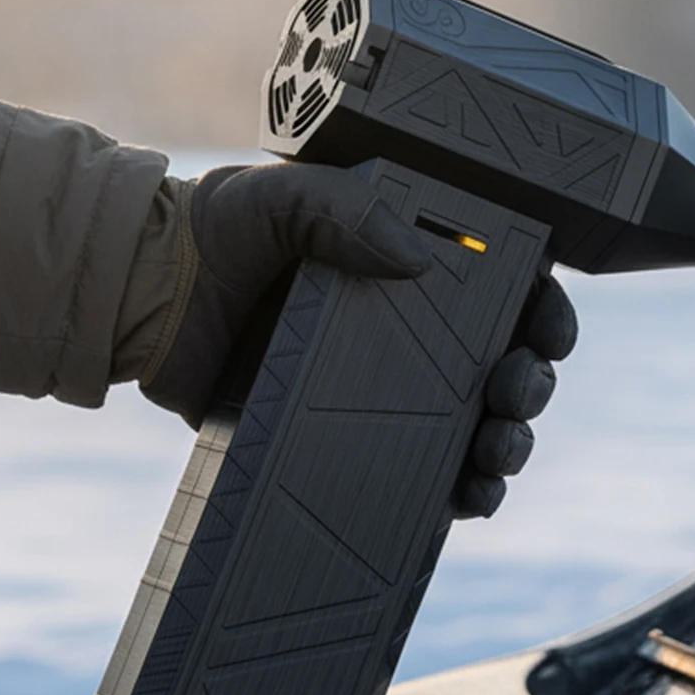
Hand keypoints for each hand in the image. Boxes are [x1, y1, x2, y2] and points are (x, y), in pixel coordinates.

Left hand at [140, 163, 576, 519]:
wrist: (145, 302)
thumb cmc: (214, 235)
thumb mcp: (281, 197)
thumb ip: (347, 211)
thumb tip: (420, 261)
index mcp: (417, 268)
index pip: (513, 291)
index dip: (547, 316)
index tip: (549, 333)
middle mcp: (420, 332)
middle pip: (512, 367)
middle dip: (533, 386)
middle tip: (513, 392)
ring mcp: (395, 393)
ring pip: (484, 429)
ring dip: (510, 445)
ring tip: (498, 451)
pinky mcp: (360, 442)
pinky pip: (432, 478)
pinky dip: (464, 494)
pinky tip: (470, 498)